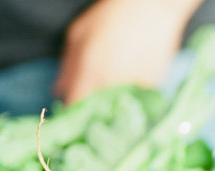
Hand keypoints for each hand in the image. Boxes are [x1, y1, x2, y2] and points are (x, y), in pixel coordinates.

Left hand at [54, 0, 202, 103]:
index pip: (76, 109)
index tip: (70, 116)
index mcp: (92, 75)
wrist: (152, 9)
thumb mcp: (78, 35)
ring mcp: (137, 90)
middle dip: (94, 115)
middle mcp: (114, 87)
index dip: (71, 115)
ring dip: (115, 110)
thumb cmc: (111, 17)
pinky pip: (140, 103)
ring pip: (121, 112)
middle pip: (100, 116)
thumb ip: (68, 68)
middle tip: (91, 109)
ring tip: (113, 98)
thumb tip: (58, 92)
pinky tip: (131, 88)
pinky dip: (133, 101)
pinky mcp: (155, 89)